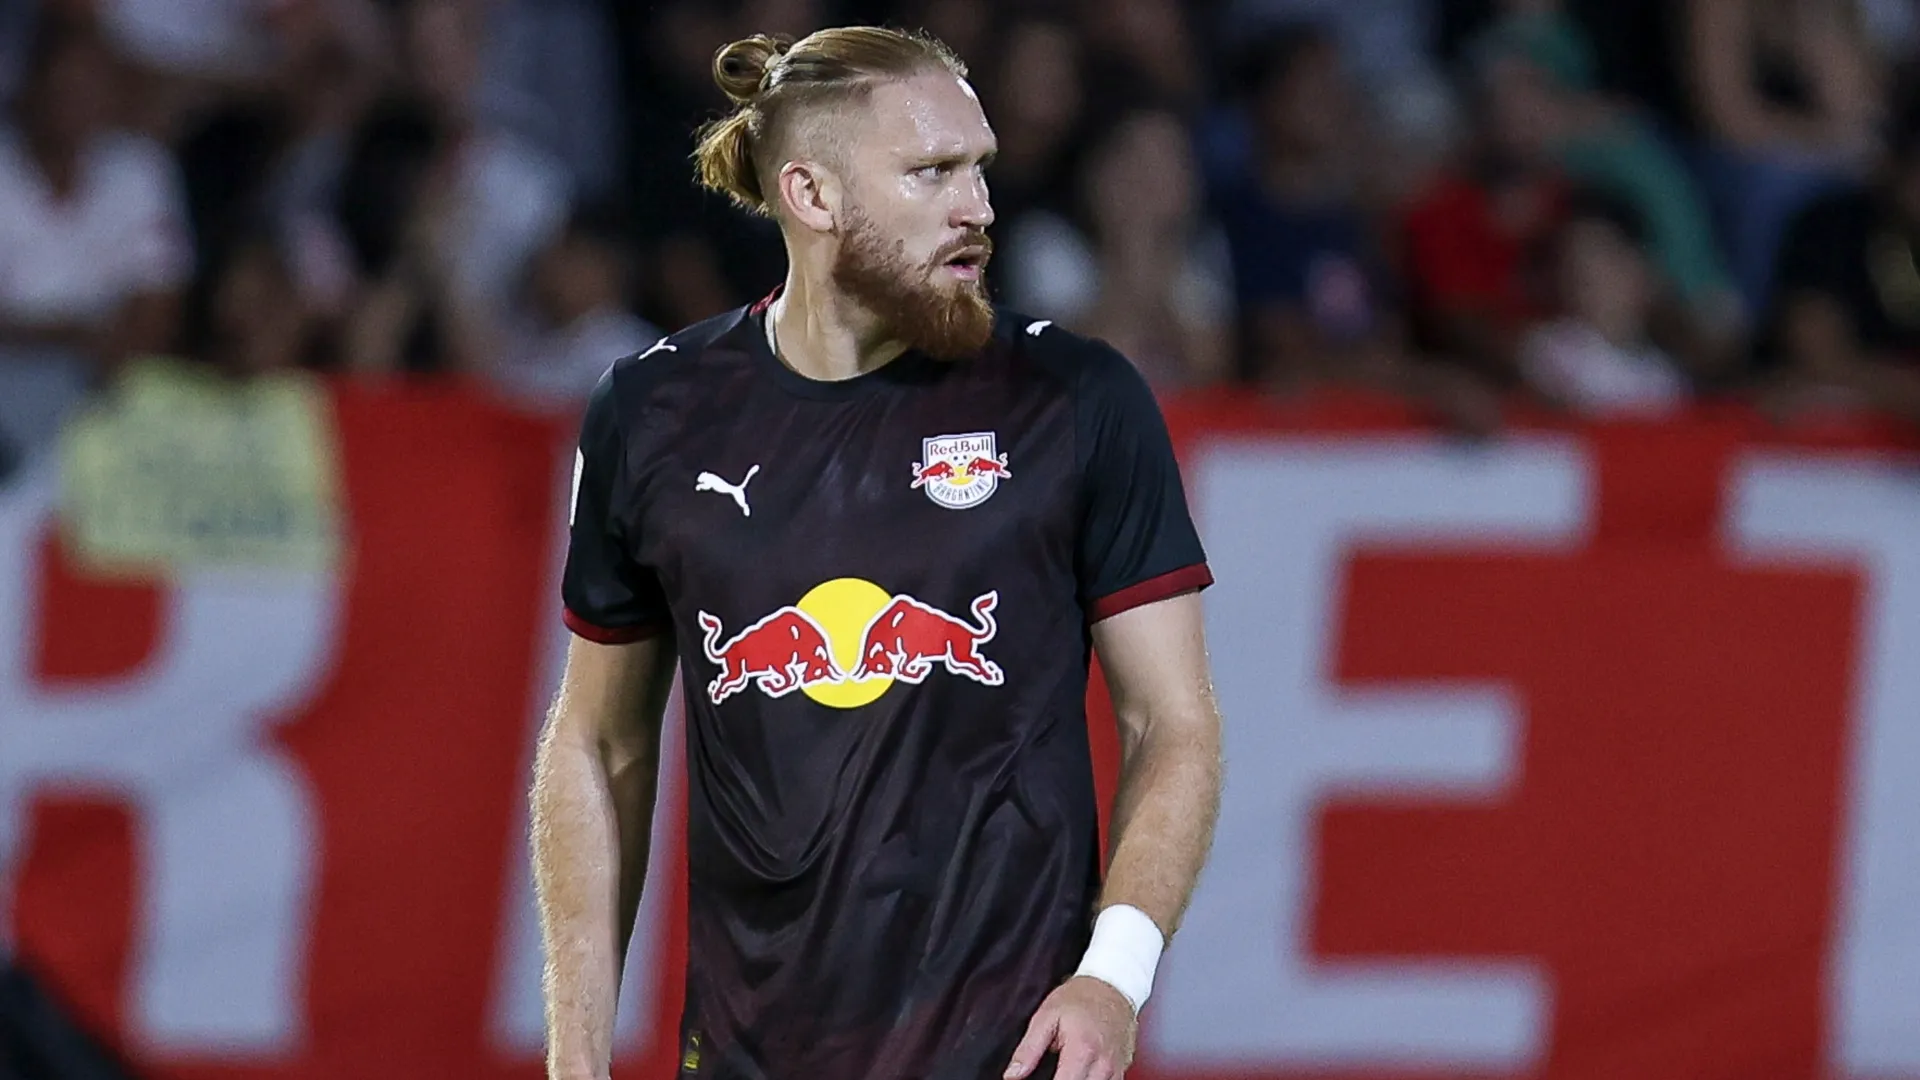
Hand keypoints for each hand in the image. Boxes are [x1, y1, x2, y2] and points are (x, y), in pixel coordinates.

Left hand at [1004, 975, 1136, 1079]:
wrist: (1112, 984)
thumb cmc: (1080, 997)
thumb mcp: (1046, 1016)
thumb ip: (1028, 1049)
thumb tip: (1012, 1075)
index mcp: (1082, 1051)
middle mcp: (1103, 1065)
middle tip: (1051, 1074)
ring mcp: (1116, 1069)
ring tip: (1065, 1072)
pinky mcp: (1123, 1069)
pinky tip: (1081, 1075)